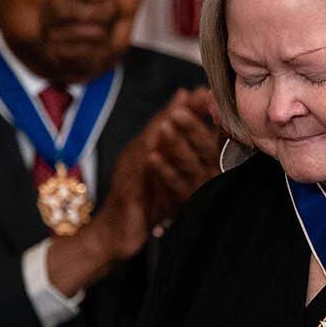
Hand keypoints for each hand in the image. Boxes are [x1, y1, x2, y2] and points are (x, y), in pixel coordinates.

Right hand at [48, 88, 220, 294]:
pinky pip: (139, 170)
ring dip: (164, 122)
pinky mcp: (128, 187)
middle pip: (162, 124)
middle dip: (181, 107)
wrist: (114, 235)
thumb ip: (182, 156)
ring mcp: (132, 169)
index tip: (210, 91)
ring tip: (180, 106)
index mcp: (151, 150)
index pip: (173, 122)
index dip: (190, 107)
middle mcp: (141, 153)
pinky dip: (147, 155)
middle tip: (200, 91)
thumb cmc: (143, 205)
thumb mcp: (167, 178)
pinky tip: (156, 145)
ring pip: (149, 141)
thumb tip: (208, 142)